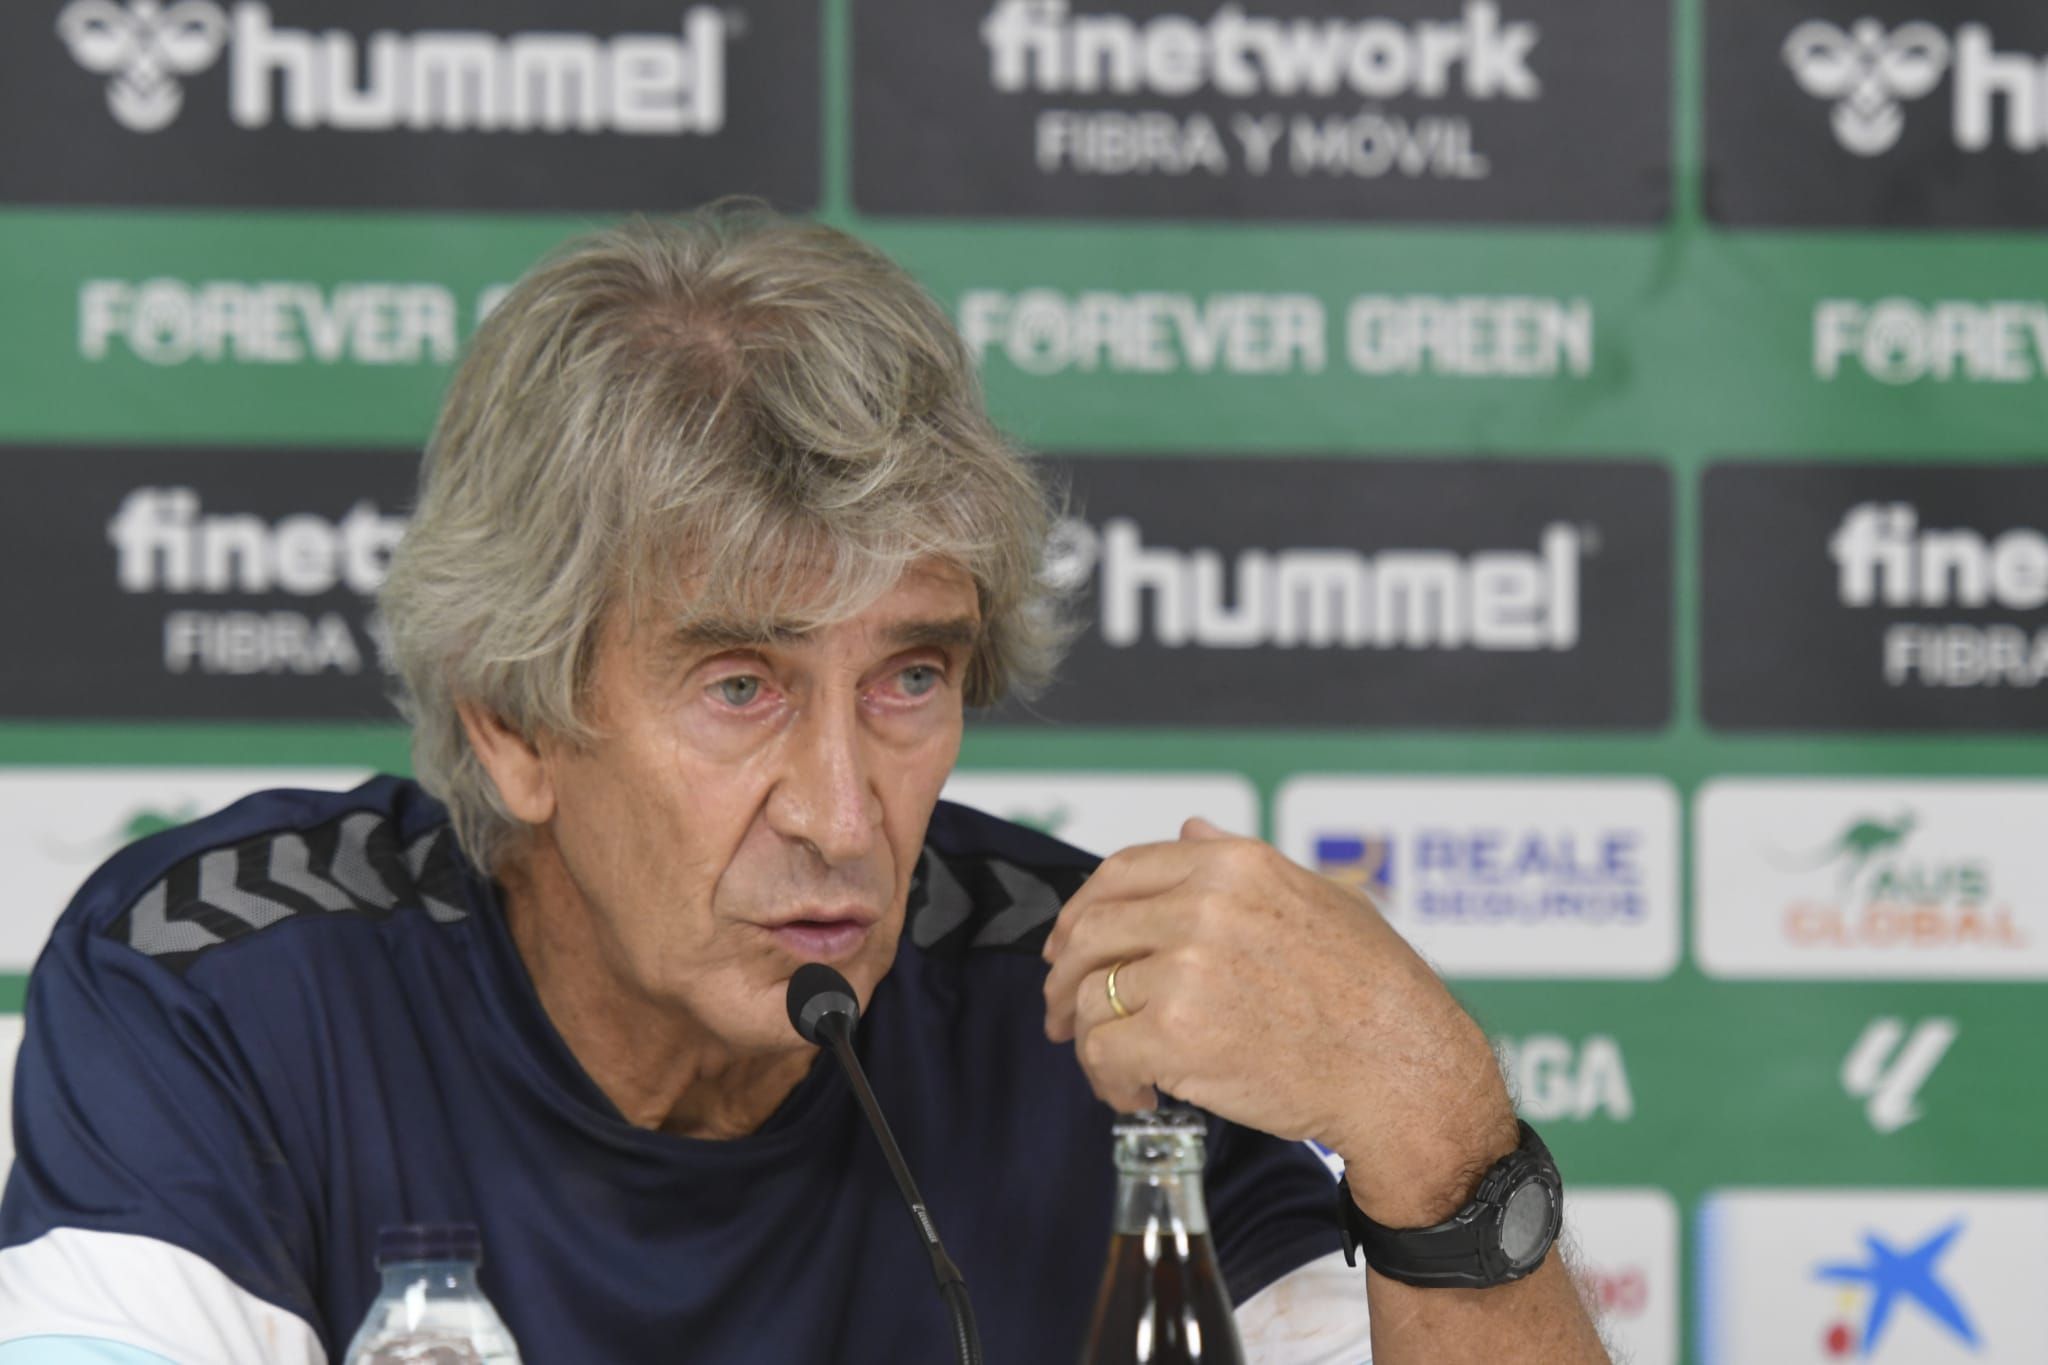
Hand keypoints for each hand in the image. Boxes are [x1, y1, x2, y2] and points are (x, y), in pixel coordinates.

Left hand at [1042, 818, 1519, 1225]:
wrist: (1405, 1072)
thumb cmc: (1378, 994)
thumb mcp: (1319, 897)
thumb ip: (1242, 861)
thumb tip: (1189, 829)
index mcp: (1234, 867)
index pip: (1122, 871)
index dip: (1081, 911)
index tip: (1069, 946)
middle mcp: (1204, 907)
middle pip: (1092, 932)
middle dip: (1064, 977)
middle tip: (1062, 1013)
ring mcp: (1187, 970)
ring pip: (1091, 996)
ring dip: (1087, 1038)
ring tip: (1114, 1068)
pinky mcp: (1177, 1035)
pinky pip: (1103, 1052)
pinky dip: (1106, 1080)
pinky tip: (1135, 1095)